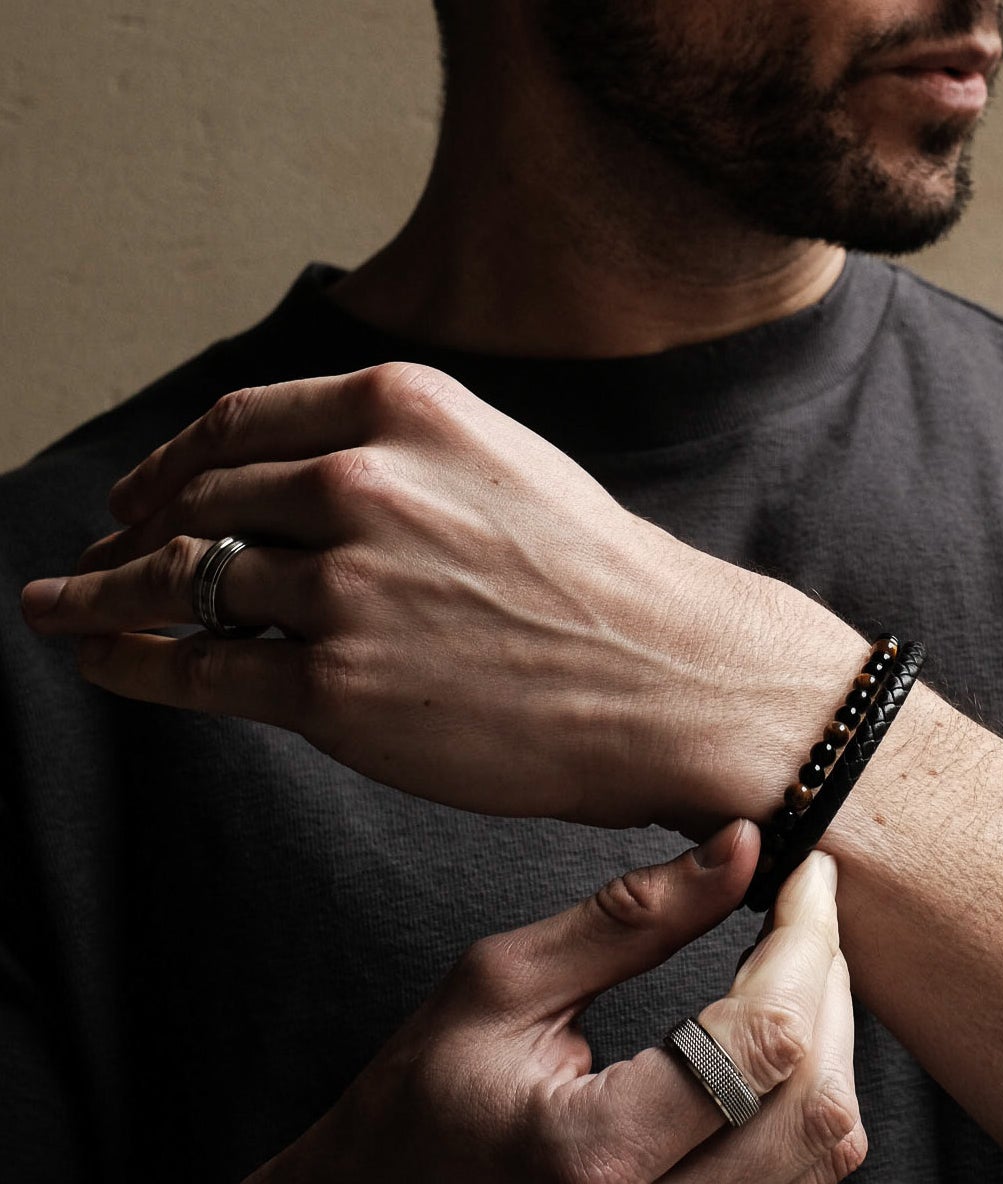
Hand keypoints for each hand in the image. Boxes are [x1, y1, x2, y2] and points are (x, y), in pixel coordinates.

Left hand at [20, 363, 864, 833]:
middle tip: (92, 554)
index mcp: (404, 411)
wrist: (677, 681)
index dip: (171, 460)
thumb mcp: (505, 469)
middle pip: (198, 501)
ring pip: (181, 584)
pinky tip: (99, 658)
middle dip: (128, 529)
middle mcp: (361, 485)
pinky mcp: (338, 690)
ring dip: (102, 596)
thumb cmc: (607, 586)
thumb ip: (400, 462)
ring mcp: (345, 589)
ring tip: (60, 608)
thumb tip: (296, 492)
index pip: (241, 424)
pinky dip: (131, 662)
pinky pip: (198, 669)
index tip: (142, 492)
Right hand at [196, 819, 863, 1183]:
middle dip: (831, 985)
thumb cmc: (400, 1123)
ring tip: (794, 971)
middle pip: (818, 1101)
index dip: (807, 941)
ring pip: (826, 1152)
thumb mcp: (492, 991)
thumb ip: (626, 919)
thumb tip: (741, 849)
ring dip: (832, 1046)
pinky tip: (770, 1045)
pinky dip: (806, 1105)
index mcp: (590, 1154)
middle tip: (804, 914)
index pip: (766, 1040)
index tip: (806, 877)